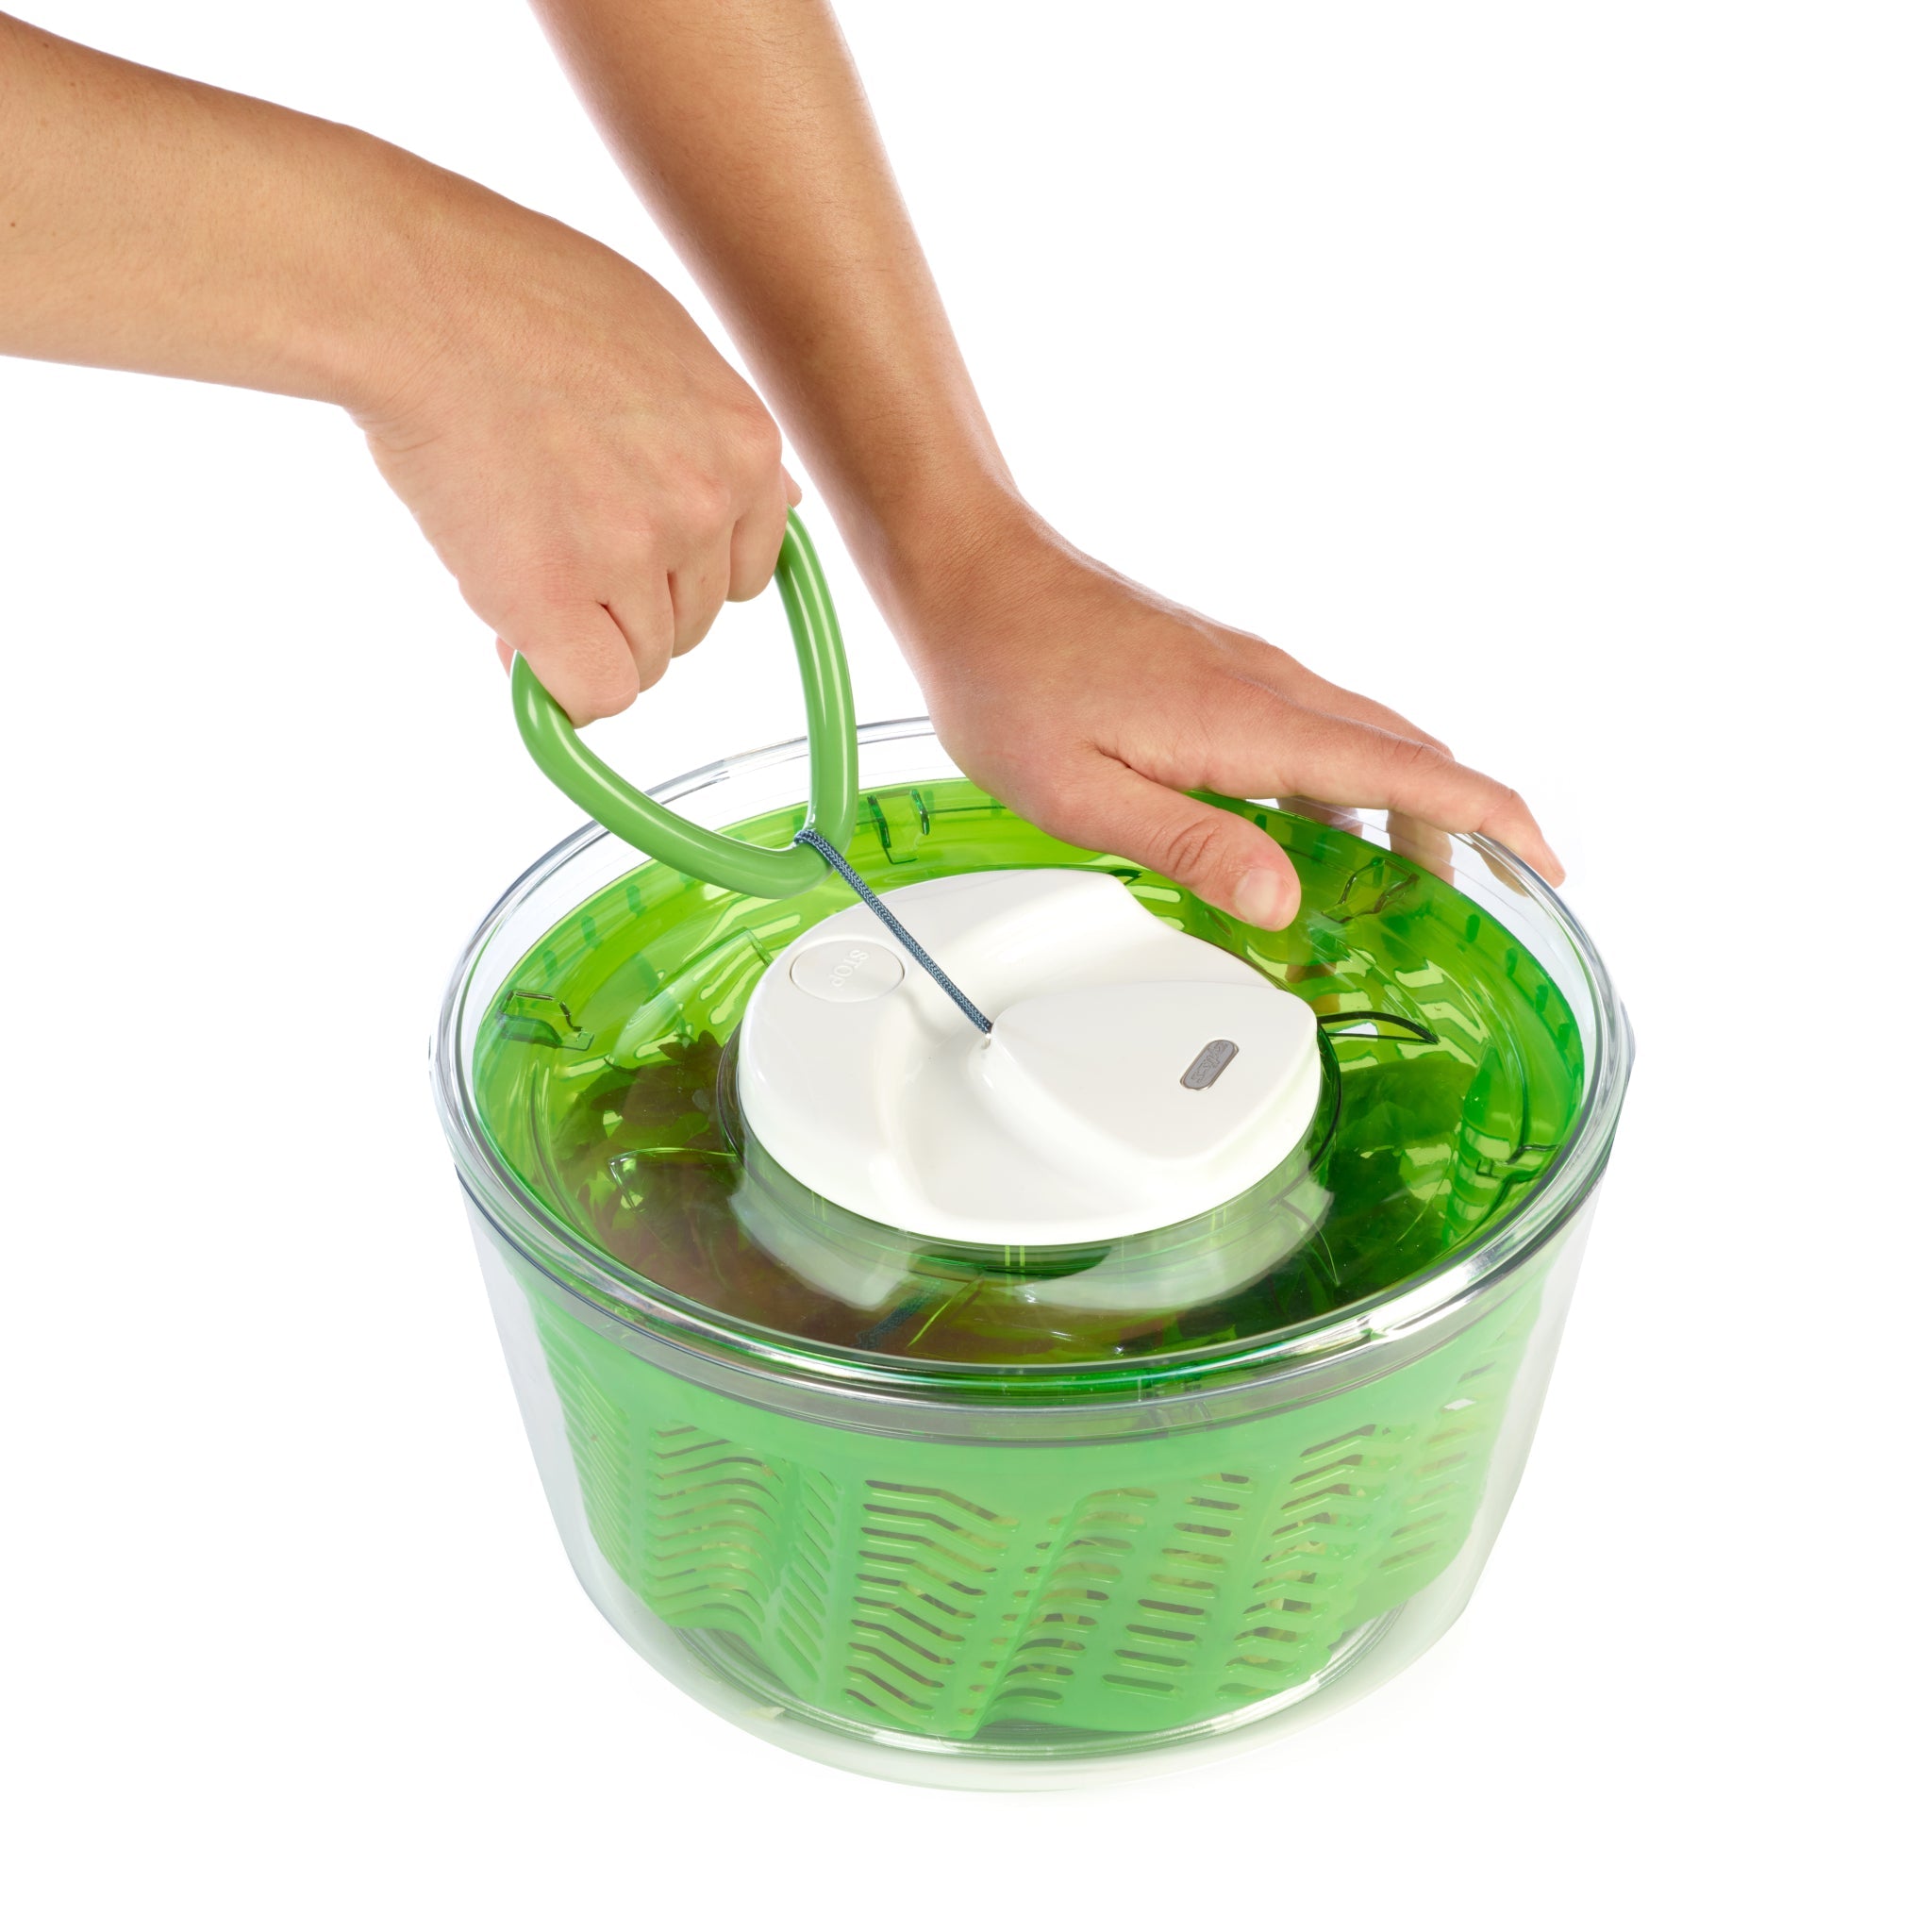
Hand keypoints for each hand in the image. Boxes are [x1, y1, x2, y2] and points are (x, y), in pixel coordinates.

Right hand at [353, 193, 795, 723]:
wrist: (412, 292)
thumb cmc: (513, 296)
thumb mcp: (661, 340)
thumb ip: (714, 434)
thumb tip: (777, 503)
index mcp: (744, 442)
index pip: (747, 569)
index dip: (680, 574)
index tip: (626, 554)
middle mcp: (706, 500)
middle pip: (691, 622)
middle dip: (627, 606)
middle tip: (549, 544)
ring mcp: (634, 550)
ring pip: (640, 662)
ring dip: (582, 637)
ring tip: (514, 556)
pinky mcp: (555, 593)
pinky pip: (592, 694)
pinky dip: (557, 689)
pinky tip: (515, 638)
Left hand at [880, 498, 1563, 928]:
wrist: (971, 574)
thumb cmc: (1009, 677)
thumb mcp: (1078, 796)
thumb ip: (1190, 848)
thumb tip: (1287, 901)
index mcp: (1249, 723)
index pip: (1408, 772)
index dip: (1492, 821)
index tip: (1543, 865)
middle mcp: (1269, 687)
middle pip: (1408, 755)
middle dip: (1460, 829)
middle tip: (1471, 904)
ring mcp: (1251, 671)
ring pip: (1365, 740)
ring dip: (1402, 808)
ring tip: (1396, 888)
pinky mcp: (1223, 670)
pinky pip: (1316, 729)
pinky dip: (1344, 785)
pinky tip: (1306, 835)